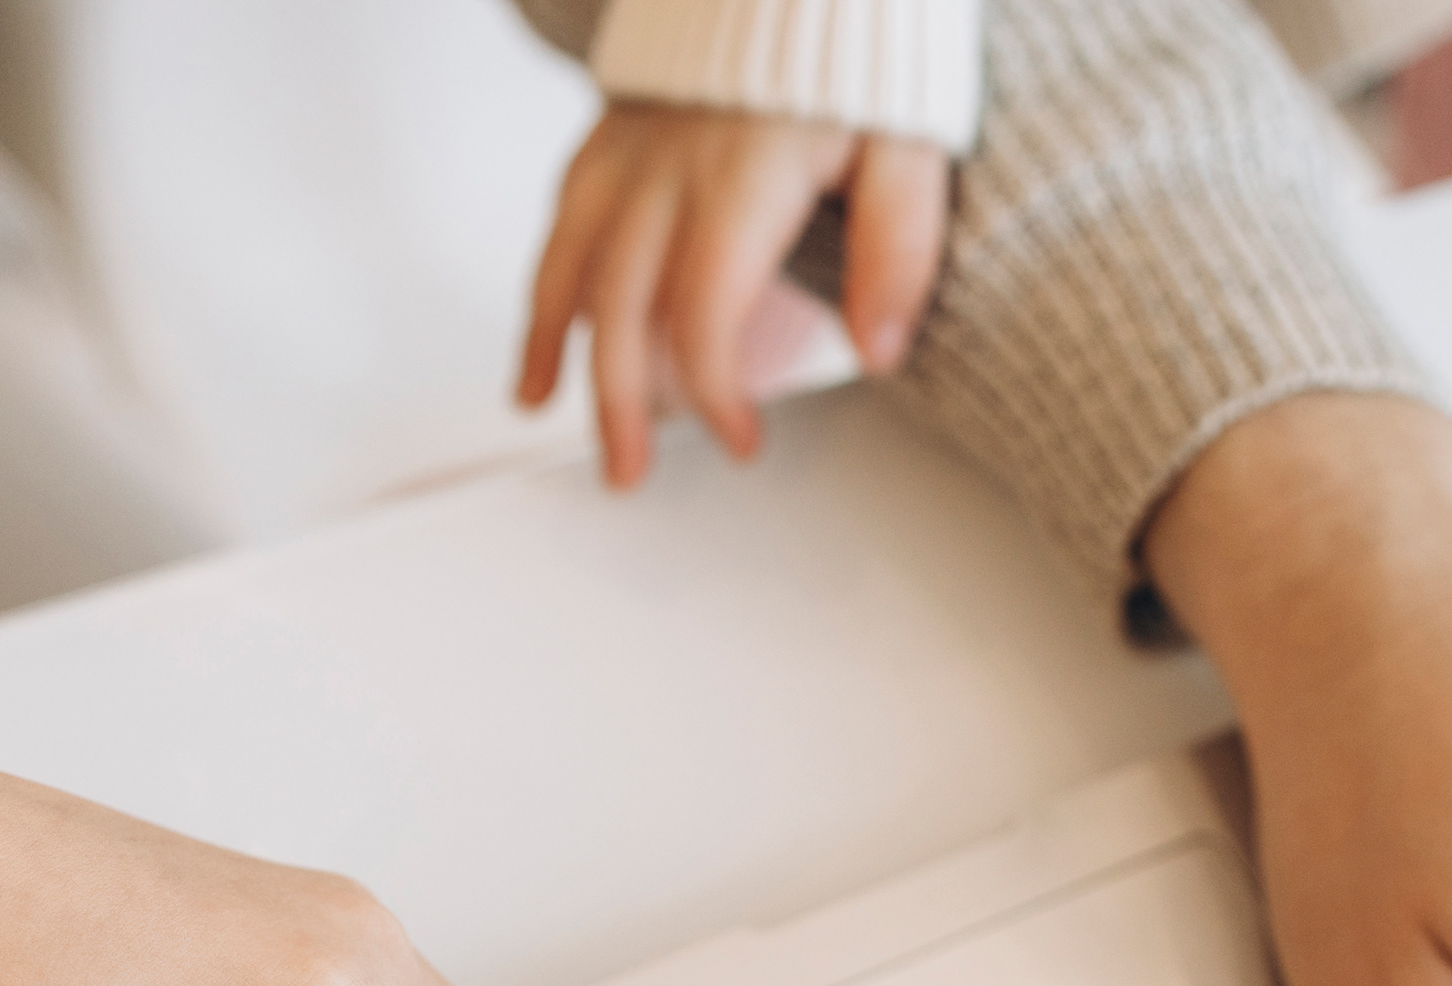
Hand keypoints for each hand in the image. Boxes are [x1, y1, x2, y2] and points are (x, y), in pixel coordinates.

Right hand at [521, 104, 950, 487]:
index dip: (714, 392)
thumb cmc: (859, 47)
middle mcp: (668, 165)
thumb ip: (898, 248)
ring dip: (552, 342)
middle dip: (617, 400)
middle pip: (619, 302)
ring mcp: (631, 145)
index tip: (742, 442)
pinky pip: (564, 209)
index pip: (702, 312)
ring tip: (542, 407)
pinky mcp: (615, 127)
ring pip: (570, 255)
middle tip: (628, 471)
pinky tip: (546, 324)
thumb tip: (881, 351)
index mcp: (740, 179)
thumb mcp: (909, 144)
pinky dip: (548, 273)